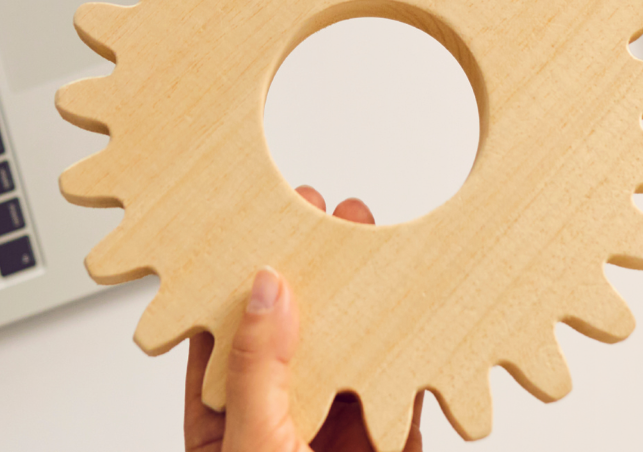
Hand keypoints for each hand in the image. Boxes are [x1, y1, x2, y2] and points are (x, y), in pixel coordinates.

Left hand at [183, 186, 423, 451]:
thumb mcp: (253, 446)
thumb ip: (255, 371)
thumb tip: (266, 288)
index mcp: (229, 421)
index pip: (227, 336)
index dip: (243, 282)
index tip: (259, 228)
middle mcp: (283, 418)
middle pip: (294, 330)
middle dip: (310, 271)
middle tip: (324, 213)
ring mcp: (338, 428)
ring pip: (350, 349)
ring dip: (363, 297)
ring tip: (371, 239)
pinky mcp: (391, 439)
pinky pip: (404, 383)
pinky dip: (415, 344)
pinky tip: (415, 302)